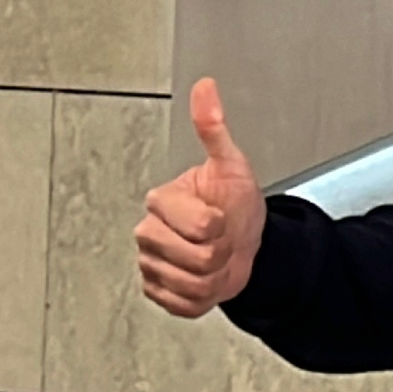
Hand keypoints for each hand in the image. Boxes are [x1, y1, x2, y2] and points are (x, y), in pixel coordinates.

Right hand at [133, 77, 267, 317]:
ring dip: (216, 276)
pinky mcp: (155, 291)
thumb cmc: (235, 203)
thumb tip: (206, 87)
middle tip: (221, 239)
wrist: (244, 243)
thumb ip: (214, 128)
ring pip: (192, 284)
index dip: (222, 226)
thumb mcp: (232, 164)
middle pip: (197, 259)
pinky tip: (206, 279)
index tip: (222, 216)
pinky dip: (203, 297)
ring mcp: (149, 264)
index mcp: (162, 201)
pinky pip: (183, 304)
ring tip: (216, 257)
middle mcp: (148, 233)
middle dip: (221, 253)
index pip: (201, 226)